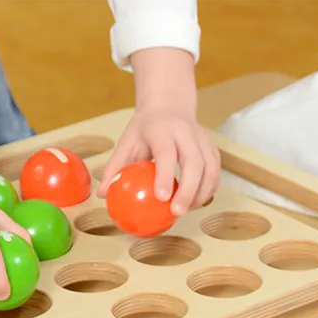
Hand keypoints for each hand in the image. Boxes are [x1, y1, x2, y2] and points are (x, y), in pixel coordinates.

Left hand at [97, 105, 219, 215]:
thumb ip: (115, 168)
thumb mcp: (126, 142)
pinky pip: (216, 171)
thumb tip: (102, 195)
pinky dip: (210, 189)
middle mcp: (186, 132)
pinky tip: (198, 201)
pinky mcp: (212, 147)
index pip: (166, 153)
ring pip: (210, 168)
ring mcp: (202, 139)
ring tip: (188, 209)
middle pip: (195, 162)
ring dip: (202, 192)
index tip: (161, 198)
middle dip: (189, 190)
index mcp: (162, 130)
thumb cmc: (144, 130)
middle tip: (177, 212)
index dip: (165, 175)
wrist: (169, 105)